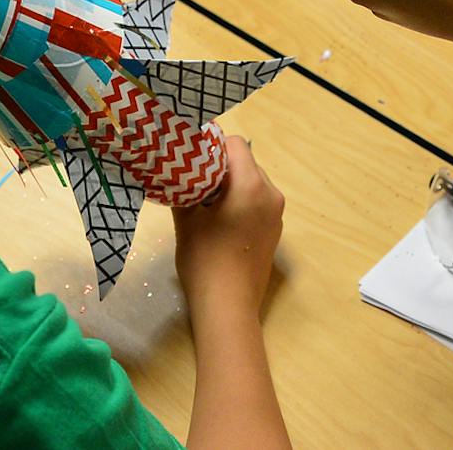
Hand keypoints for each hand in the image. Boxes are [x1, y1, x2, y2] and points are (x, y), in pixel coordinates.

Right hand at [172, 136, 284, 317]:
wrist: (228, 307)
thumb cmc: (205, 259)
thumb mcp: (186, 219)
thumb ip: (184, 186)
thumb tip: (176, 167)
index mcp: (252, 185)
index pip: (235, 144)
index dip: (210, 145)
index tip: (190, 158)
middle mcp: (271, 194)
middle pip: (246, 162)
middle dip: (219, 166)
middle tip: (192, 180)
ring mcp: (276, 215)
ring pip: (252, 183)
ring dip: (229, 185)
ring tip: (204, 203)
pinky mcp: (274, 232)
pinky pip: (257, 203)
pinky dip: (240, 202)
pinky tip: (219, 222)